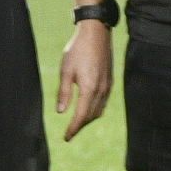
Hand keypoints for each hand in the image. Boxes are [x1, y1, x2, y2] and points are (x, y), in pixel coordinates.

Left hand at [55, 20, 112, 140]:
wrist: (96, 32)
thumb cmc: (77, 49)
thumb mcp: (65, 70)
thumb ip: (64, 92)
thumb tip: (60, 112)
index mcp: (89, 89)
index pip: (81, 116)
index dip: (73, 129)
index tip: (66, 137)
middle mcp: (101, 90)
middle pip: (91, 116)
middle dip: (80, 126)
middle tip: (70, 133)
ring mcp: (108, 86)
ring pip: (99, 111)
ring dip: (88, 119)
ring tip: (77, 123)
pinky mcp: (110, 81)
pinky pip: (103, 102)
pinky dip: (95, 110)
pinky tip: (88, 108)